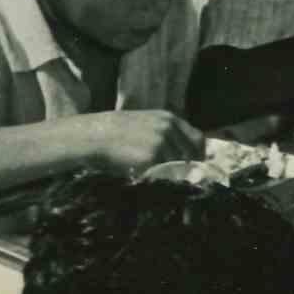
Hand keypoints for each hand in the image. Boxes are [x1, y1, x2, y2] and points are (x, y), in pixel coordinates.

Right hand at [78, 110, 203, 173]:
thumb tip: (193, 153)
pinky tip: (144, 170)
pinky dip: (158, 175)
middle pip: (191, 154)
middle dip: (186, 165)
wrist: (95, 136)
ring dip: (170, 171)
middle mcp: (168, 128)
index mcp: (168, 118)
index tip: (195, 162)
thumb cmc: (118, 131)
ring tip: (150, 166)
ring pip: (178, 165)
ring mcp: (162, 142)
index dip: (199, 153)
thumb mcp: (146, 123)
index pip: (198, 138)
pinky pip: (165, 173)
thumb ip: (169, 134)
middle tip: (172, 170)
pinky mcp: (153, 157)